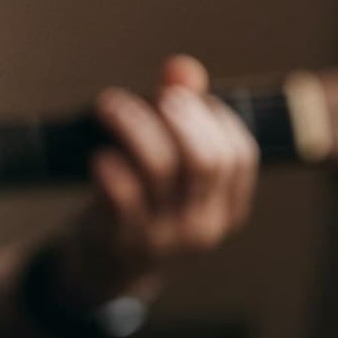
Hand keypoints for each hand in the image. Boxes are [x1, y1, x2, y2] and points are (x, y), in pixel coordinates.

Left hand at [52, 55, 258, 310]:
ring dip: (133, 126)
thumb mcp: (170, 170)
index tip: (180, 98)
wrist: (106, 270)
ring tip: (110, 105)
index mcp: (227, 209)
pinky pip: (121, 196)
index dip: (212, 117)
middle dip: (177, 116)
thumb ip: (181, 116)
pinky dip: (110, 166)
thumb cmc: (143, 206)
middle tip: (151, 96)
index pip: (239, 154)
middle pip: (204, 159)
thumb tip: (180, 67)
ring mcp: (163, 238)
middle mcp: (203, 226)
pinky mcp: (121, 241)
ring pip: (159, 169)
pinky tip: (98, 153)